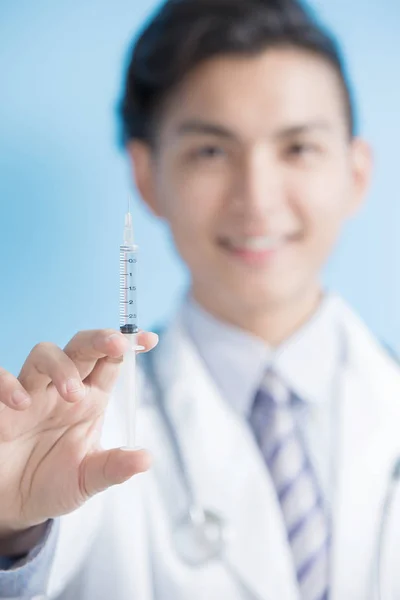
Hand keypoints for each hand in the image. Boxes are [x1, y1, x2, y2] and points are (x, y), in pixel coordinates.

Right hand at [0, 329, 157, 537]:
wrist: (12, 506)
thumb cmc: (53, 484)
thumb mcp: (87, 480)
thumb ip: (113, 467)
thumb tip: (146, 459)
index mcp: (90, 400)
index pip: (112, 362)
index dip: (128, 345)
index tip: (149, 339)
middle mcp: (62, 389)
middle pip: (82, 348)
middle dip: (99, 339)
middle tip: (115, 344)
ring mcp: (31, 393)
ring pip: (44, 353)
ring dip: (60, 365)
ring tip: (72, 394)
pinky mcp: (2, 406)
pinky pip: (0, 377)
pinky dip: (8, 383)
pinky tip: (21, 403)